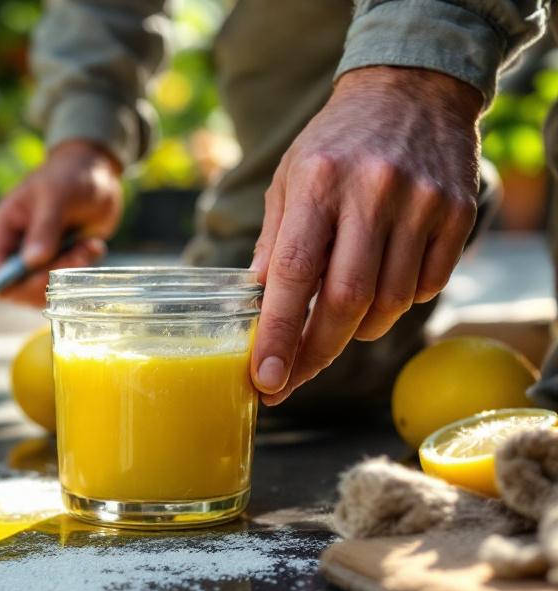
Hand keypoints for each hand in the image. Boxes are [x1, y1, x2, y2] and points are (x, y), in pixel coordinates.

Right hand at [0, 139, 122, 306]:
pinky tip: (92, 246)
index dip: (5, 283)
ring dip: (69, 274)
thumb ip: (45, 228)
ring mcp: (34, 260)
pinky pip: (64, 285)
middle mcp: (12, 249)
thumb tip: (31, 262)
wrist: (97, 173)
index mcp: (0, 229)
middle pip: (17, 288)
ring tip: (89, 246)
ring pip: (43, 290)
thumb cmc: (70, 176)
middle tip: (78, 254)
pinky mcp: (56, 265)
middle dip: (49, 278)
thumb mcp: (57, 195)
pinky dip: (81, 271)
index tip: (38, 279)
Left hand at [251, 66, 482, 405]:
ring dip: (358, 329)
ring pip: (390, 302)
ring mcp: (420, 203)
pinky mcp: (457, 213)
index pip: (294, 273)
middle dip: (316, 352)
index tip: (266, 379)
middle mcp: (371, 192)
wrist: (411, 87)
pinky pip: (428, 286)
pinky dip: (400, 303)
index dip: (278, 333)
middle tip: (292, 378)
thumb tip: (258, 305)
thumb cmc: (337, 141)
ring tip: (337, 323)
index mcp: (317, 182)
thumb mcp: (288, 177)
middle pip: (345, 300)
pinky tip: (382, 289)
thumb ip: (274, 240)